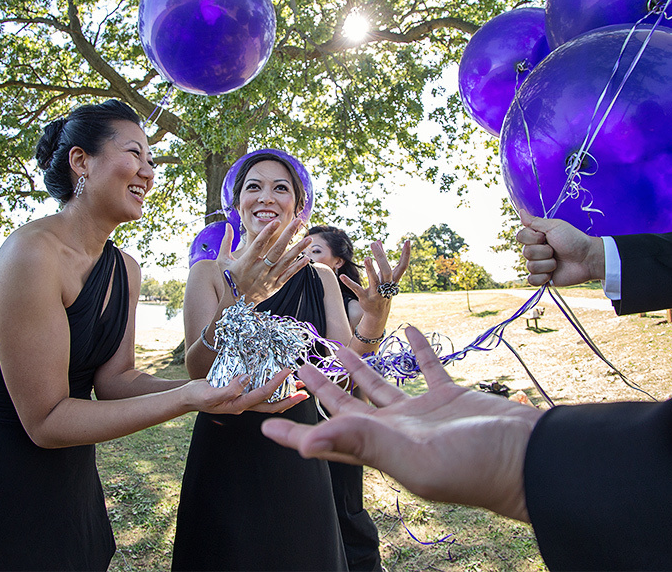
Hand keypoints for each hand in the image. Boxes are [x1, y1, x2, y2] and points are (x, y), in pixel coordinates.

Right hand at [184, 368, 308, 414]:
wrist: (188, 398)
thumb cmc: (197, 396)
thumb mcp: (209, 393)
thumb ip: (228, 389)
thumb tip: (246, 379)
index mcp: (239, 405)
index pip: (262, 395)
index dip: (276, 384)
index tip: (287, 372)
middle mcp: (244, 405)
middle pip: (272, 405)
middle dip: (290, 400)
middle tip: (305, 393)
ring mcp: (243, 401)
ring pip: (269, 401)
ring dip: (284, 395)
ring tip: (298, 388)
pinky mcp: (241, 395)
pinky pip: (261, 395)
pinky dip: (272, 390)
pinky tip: (278, 383)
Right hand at [217, 219, 310, 303]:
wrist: (236, 305)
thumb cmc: (229, 279)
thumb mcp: (222, 261)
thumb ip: (225, 242)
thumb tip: (227, 225)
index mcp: (245, 264)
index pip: (258, 245)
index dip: (267, 233)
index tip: (276, 222)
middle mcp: (259, 271)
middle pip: (276, 251)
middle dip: (288, 235)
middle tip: (297, 221)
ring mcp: (269, 279)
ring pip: (286, 263)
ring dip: (298, 250)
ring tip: (308, 238)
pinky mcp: (275, 286)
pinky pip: (289, 275)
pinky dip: (298, 267)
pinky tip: (307, 258)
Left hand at [260, 326, 542, 522]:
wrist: (531, 456)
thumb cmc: (473, 465)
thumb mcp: (412, 457)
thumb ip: (361, 443)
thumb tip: (306, 445)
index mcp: (381, 448)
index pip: (326, 440)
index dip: (294, 435)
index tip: (263, 424)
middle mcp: (396, 432)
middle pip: (347, 407)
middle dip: (320, 388)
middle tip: (296, 367)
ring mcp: (424, 415)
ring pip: (381, 384)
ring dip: (357, 365)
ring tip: (334, 344)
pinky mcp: (450, 397)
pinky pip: (427, 366)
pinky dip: (416, 348)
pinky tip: (406, 329)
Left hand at [342, 239, 410, 326]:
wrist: (378, 313)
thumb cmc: (381, 288)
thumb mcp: (383, 275)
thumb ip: (380, 257)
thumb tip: (378, 241)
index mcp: (393, 279)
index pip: (403, 266)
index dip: (406, 254)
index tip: (407, 241)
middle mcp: (387, 286)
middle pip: (387, 270)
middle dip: (381, 257)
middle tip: (373, 244)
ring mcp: (376, 293)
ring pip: (374, 280)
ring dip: (370, 269)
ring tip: (366, 258)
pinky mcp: (365, 298)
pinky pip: (357, 289)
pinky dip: (349, 283)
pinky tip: (342, 276)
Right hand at [517, 210, 604, 286]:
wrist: (587, 258)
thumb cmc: (574, 240)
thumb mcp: (554, 226)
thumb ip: (535, 221)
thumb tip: (521, 212)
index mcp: (536, 237)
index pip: (520, 237)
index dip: (533, 238)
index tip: (545, 237)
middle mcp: (535, 251)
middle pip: (526, 252)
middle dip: (544, 252)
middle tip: (556, 250)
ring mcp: (538, 265)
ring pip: (531, 266)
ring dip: (548, 264)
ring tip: (558, 261)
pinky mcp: (542, 278)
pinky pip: (532, 280)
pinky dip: (543, 277)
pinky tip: (552, 273)